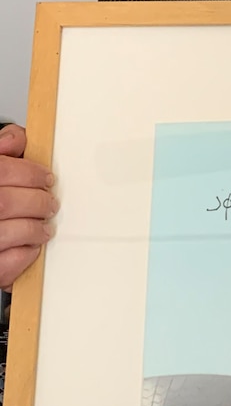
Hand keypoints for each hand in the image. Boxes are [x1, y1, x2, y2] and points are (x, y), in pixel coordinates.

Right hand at [0, 125, 57, 289]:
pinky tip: (30, 247)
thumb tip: (16, 140)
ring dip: (34, 229)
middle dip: (36, 202)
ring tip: (45, 227)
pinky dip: (24, 255)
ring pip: (7, 232)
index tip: (47, 179)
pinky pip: (5, 264)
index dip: (29, 173)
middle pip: (5, 202)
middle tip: (50, 204)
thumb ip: (3, 152)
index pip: (2, 171)